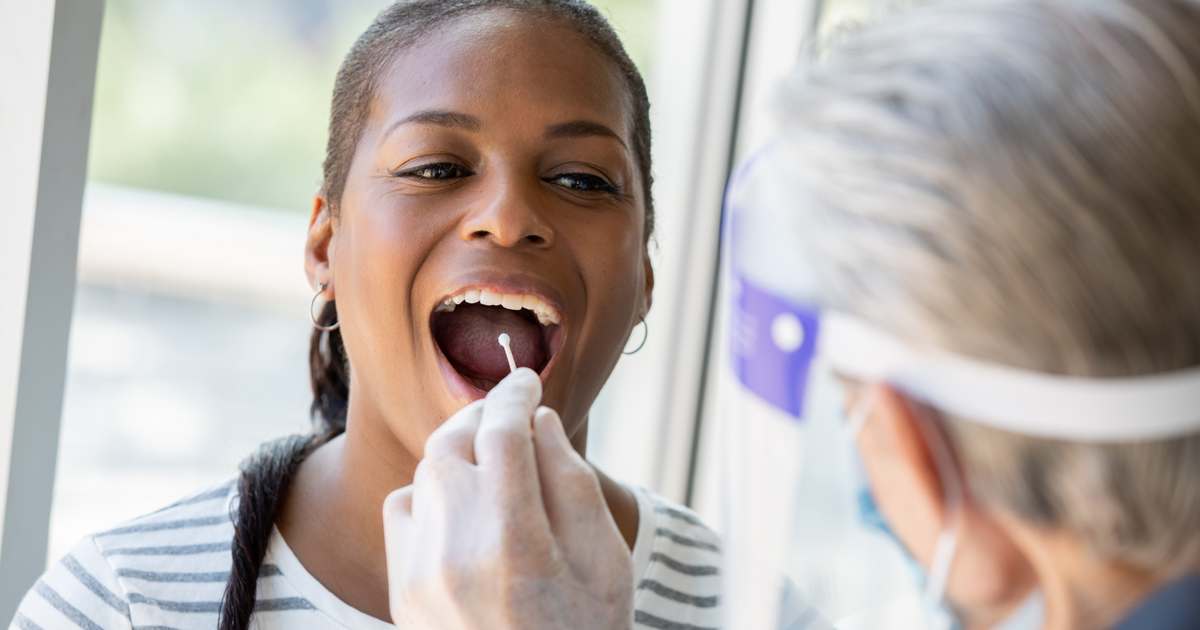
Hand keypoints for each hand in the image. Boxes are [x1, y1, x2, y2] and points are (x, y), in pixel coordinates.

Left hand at [382, 368, 633, 629]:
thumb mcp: (606, 559)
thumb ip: (571, 481)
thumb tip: (536, 420)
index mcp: (515, 541)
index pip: (502, 433)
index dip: (514, 394)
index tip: (528, 379)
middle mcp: (454, 553)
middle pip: (452, 443)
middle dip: (482, 416)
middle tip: (511, 411)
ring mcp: (419, 576)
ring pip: (426, 473)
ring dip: (459, 452)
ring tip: (495, 457)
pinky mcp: (402, 594)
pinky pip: (402, 511)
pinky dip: (430, 492)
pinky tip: (463, 504)